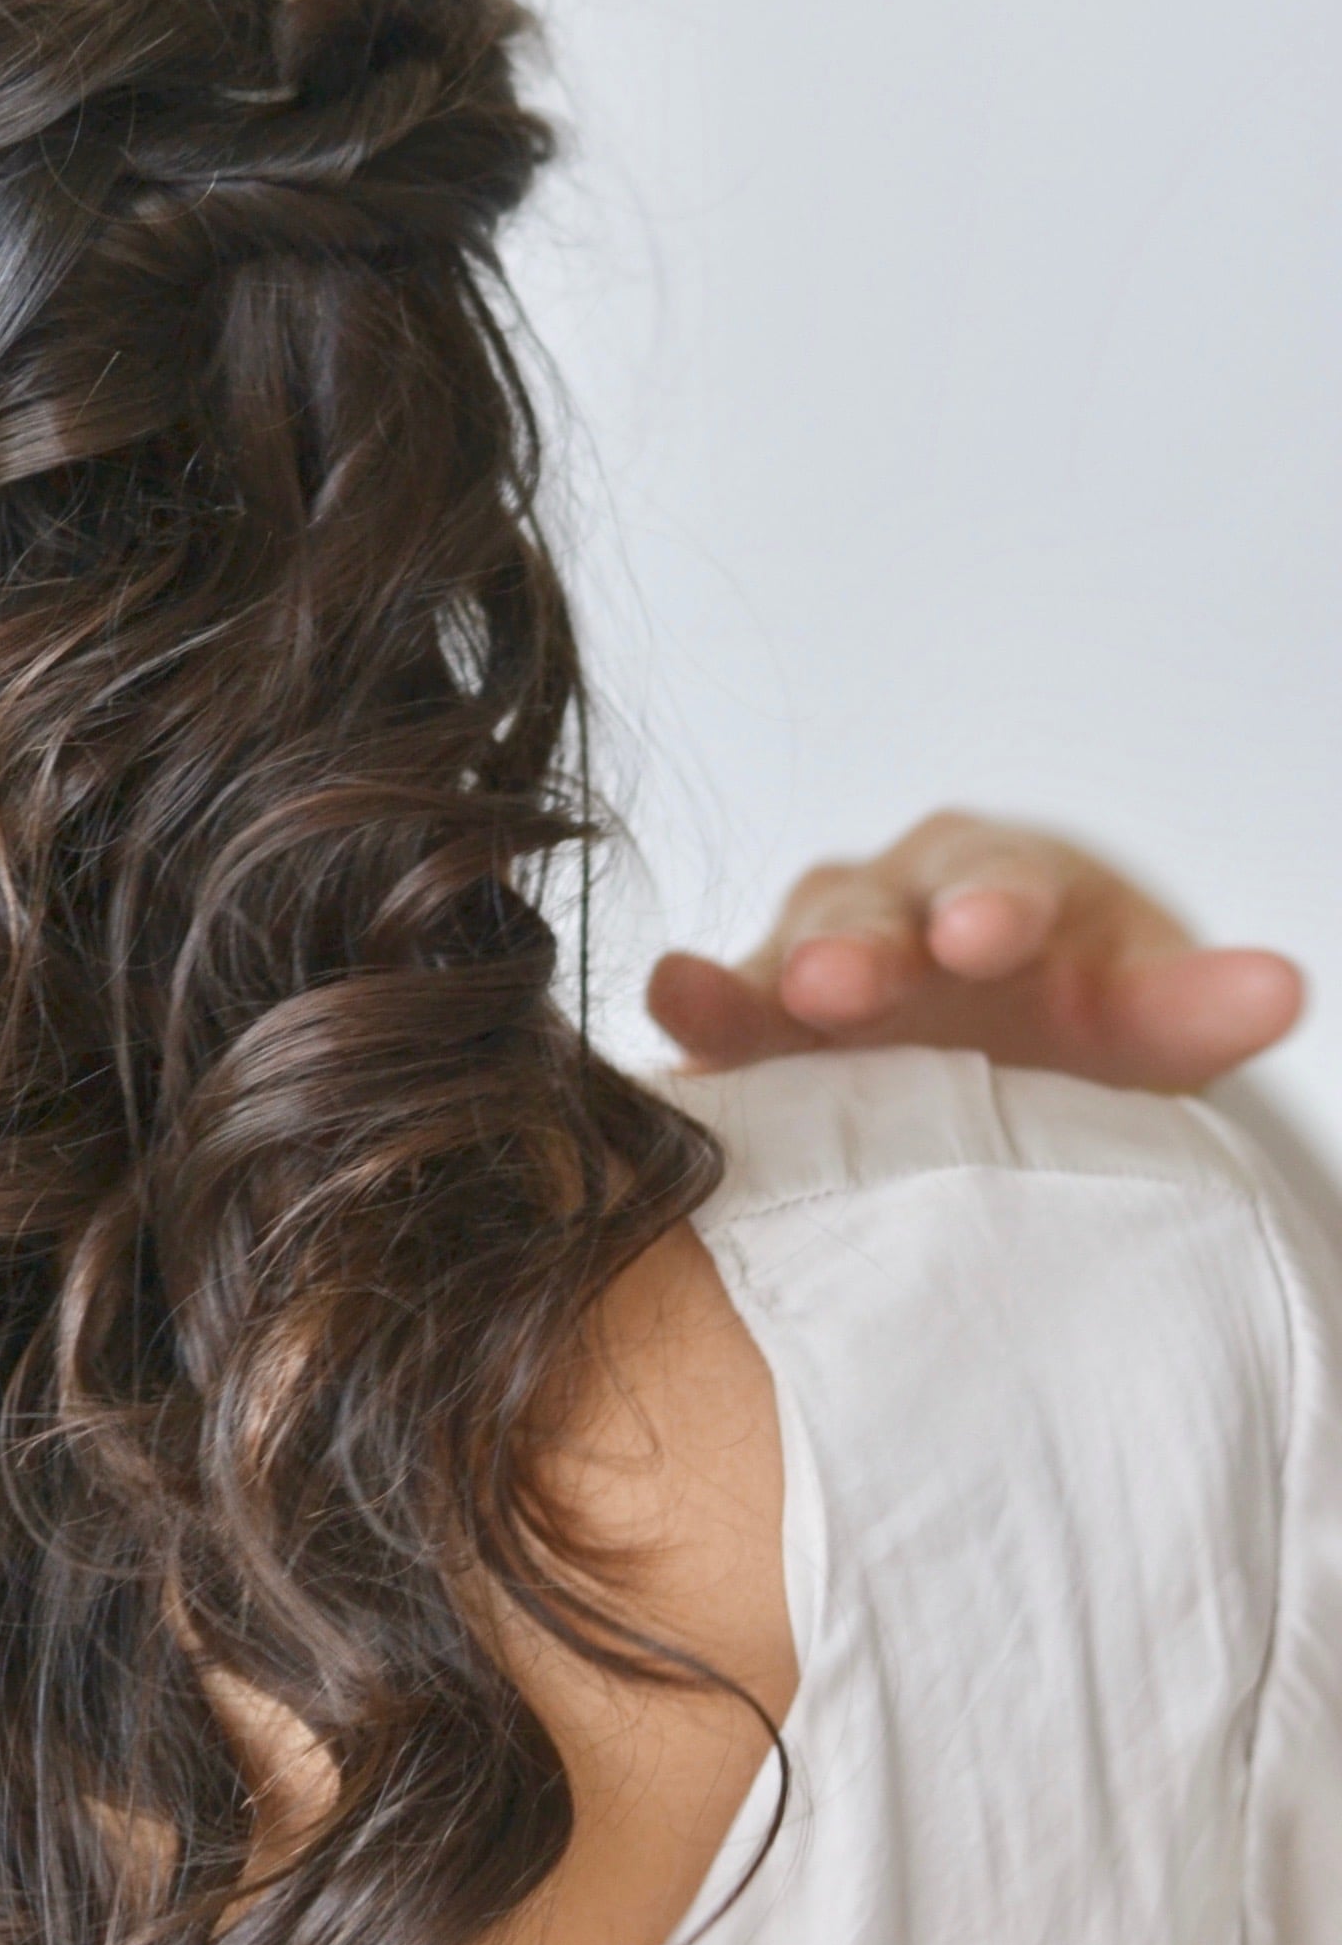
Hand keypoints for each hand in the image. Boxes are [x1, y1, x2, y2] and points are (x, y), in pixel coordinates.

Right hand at [647, 812, 1306, 1097]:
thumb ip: (1195, 1008)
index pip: (1003, 878)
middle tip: (850, 983)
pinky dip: (695, 1001)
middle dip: (860, 942)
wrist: (1004, 1066)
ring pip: (787, 944)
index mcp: (1010, 882)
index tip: (989, 937)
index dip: (994, 904)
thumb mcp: (1146, 1020)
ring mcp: (819, 958)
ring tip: (717, 1002)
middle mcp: (904, 901)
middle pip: (875, 905)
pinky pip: (721, 1005)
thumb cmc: (1078, 1028)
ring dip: (762, 977)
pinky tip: (666, 1006)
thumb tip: (1278, 987)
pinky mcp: (759, 1029)